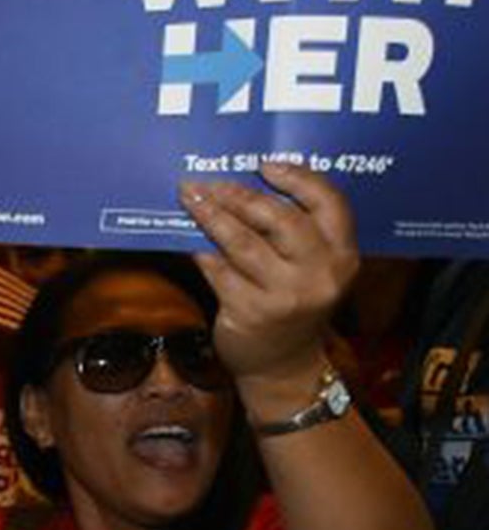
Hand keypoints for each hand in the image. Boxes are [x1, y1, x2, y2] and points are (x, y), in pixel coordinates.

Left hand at [181, 161, 358, 385]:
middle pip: (280, 219)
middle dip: (240, 195)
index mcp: (343, 255)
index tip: (265, 164)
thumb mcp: (313, 269)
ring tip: (190, 197)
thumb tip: (244, 186)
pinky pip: (218, 270)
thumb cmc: (294, 304)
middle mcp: (320, 274)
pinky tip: (186, 236)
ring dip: (212, 216)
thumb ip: (296, 233)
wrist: (283, 365)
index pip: (330, 203)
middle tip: (211, 183)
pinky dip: (200, 250)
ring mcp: (286, 295)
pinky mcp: (251, 312)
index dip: (298, 178)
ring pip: (243, 242)